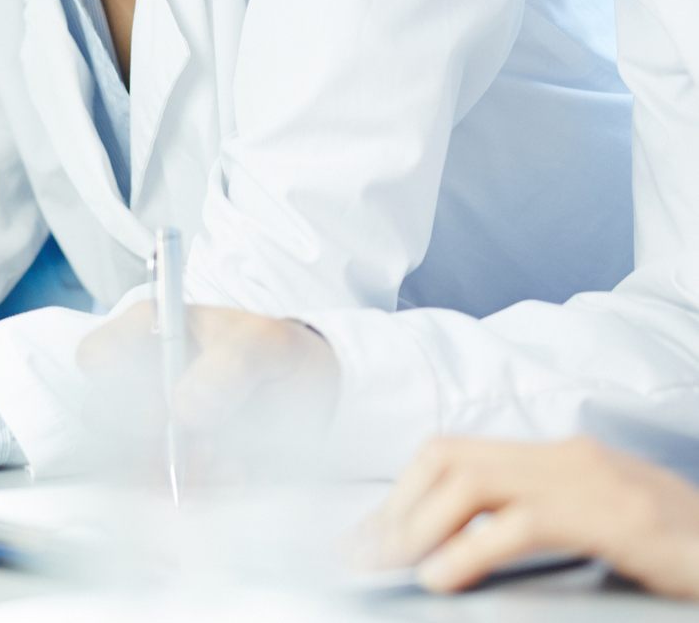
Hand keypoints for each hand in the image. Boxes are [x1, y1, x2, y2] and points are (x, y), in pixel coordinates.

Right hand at [77, 302, 338, 478]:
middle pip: (105, 419)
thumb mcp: (266, 342)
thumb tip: (185, 407)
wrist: (313, 392)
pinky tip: (239, 474)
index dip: (115, 382)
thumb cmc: (276, 352)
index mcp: (152, 332)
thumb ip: (230, 363)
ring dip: (184, 471)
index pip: (97, 355)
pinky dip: (206, 491)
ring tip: (232, 462)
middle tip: (200, 441)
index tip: (161, 406)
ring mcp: (160, 426)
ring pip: (138, 462)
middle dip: (151, 440)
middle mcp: (145, 381)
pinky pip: (173, 490)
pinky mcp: (182, 464)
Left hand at [360, 436, 698, 597]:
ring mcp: (591, 481)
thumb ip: (529, 523)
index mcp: (555, 456)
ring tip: (393, 565)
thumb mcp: (595, 528)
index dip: (402, 493)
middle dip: (397, 506)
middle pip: (449, 458)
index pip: (453, 453)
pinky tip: (444, 577)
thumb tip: (452, 548)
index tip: (366, 536)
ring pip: (472, 480)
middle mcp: (565, 456)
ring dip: (420, 525)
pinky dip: (471, 549)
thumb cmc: (674, 551)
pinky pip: (522, 523)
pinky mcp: (616, 518)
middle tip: (363, 554)